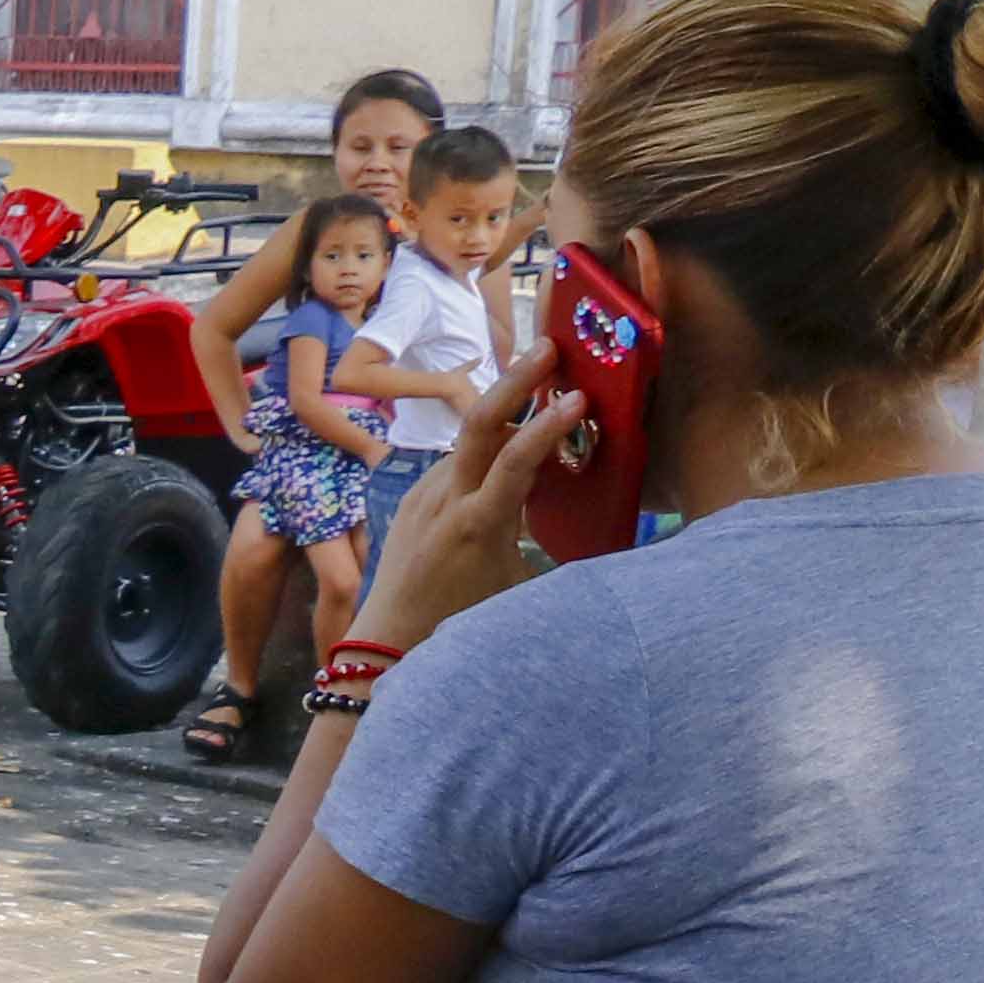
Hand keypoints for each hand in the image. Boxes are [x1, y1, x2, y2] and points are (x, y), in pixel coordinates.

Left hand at [358, 368, 573, 645]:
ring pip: (471, 440)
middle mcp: (445, 499)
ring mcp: (425, 493)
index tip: (577, 396)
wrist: (387, 637)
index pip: (514, 462)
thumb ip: (545, 543)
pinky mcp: (416, 495)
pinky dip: (489, 445)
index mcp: (476, 524)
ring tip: (545, 381)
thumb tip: (596, 524)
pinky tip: (514, 440)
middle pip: (478, 424)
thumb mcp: (516, 587)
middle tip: (548, 346)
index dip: (545, 427)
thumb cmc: (460, 621)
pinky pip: (459, 460)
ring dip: (506, 409)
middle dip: (515, 380)